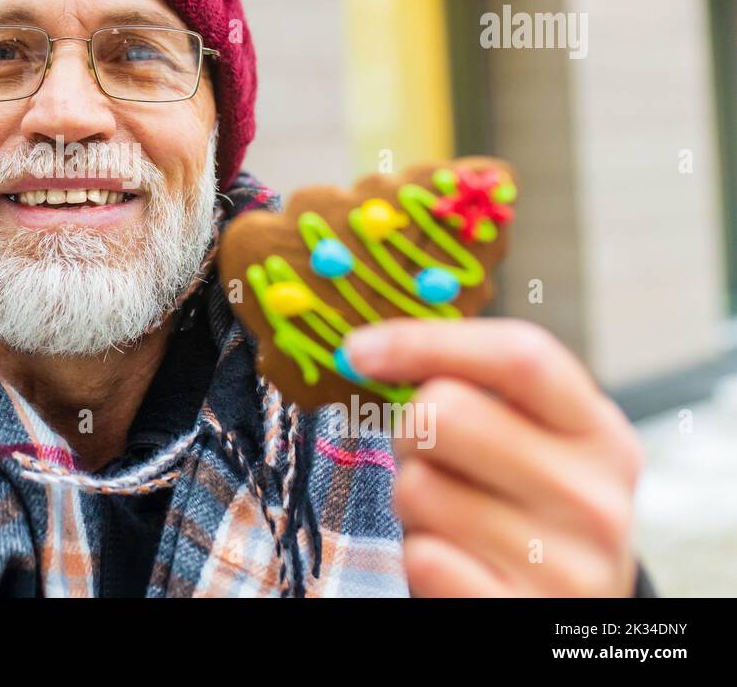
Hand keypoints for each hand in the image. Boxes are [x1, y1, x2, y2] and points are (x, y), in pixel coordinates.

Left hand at [345, 318, 643, 596]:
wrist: (566, 618)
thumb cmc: (529, 511)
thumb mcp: (535, 445)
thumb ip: (477, 388)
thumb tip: (366, 349)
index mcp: (600, 435)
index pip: (518, 356)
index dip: (426, 341)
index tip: (360, 349)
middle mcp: (594, 497)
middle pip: (447, 412)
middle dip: (409, 430)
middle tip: (426, 458)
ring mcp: (565, 564)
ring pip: (417, 487)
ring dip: (410, 501)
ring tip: (451, 520)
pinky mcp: (521, 612)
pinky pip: (422, 556)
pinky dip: (419, 555)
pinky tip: (456, 562)